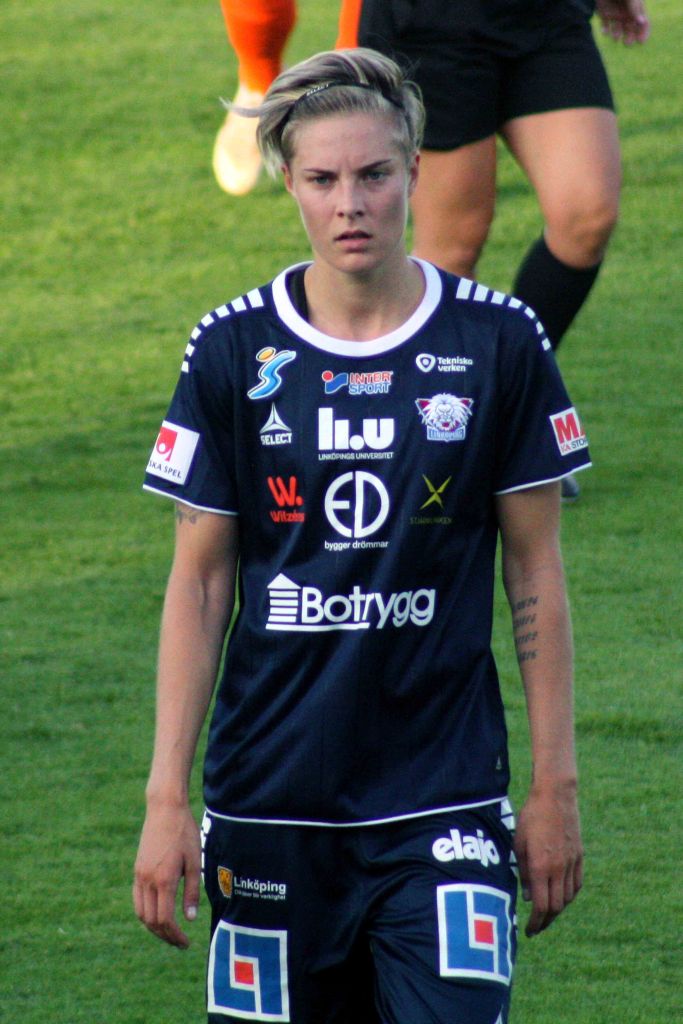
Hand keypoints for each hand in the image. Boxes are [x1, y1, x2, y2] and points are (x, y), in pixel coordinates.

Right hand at [133, 801, 201, 947]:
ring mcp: (139, 875)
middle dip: (165, 936)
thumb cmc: (184, 833)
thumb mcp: (195, 861)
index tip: (186, 942)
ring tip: (169, 933)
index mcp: (164, 880)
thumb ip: (192, 891)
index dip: (175, 936)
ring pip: (141, 913)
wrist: (164, 809)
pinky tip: (157, 914)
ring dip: (154, 927)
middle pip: (151, 921)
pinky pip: (137, 900)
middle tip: (179, 942)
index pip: (165, 920)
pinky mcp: (137, 870)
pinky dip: (146, 913)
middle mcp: (148, 881)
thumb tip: (190, 919)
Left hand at [514, 781, 582, 936]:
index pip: (542, 906)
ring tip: (547, 913)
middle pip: (556, 906)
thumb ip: (524, 872)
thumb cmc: (531, 816)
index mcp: (541, 866)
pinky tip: (562, 896)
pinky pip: (576, 884)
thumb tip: (530, 898)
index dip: (536, 923)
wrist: (556, 796)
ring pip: (568, 897)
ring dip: (558, 909)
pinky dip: (569, 895)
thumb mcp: (519, 843)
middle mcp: (559, 868)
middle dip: (546, 921)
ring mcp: (572, 862)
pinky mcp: (579, 856)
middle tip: (537, 927)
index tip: (530, 931)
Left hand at [596, 0, 649, 44]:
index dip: (643, 32)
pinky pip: (605, 26)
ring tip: (615, 37)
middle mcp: (626, 12)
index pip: (643, 22)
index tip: (641, 41)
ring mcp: (615, 14)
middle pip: (630, 28)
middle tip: (627, 43)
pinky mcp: (604, 14)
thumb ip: (635, 8)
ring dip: (617, 34)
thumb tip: (641, 22)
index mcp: (636, 8)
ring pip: (618, 29)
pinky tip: (605, 32)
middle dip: (630, 36)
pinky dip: (605, 31)